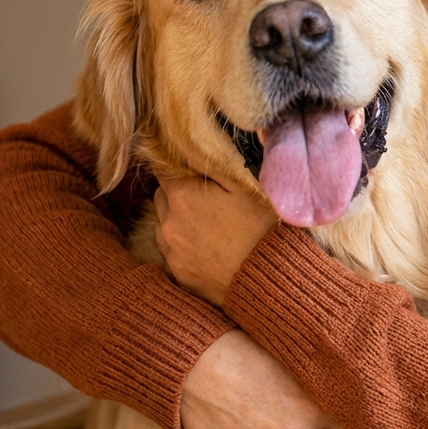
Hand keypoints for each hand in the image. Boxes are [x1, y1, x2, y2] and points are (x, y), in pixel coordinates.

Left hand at [155, 173, 275, 304]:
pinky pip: (170, 250)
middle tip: (206, 197)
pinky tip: (206, 245)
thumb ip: (213, 165)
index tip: (194, 172)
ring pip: (162, 224)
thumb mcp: (243, 185)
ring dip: (176, 218)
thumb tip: (194, 151)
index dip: (179, 168)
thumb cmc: (260, 226)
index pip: (163, 170)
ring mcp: (171, 250)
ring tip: (207, 223)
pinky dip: (181, 244)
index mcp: (182, 195)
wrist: (266, 277)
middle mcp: (168, 222)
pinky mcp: (177, 273)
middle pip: (161, 196)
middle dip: (177, 192)